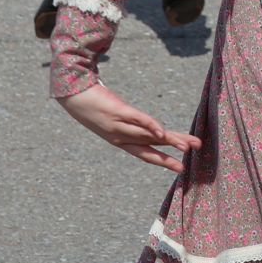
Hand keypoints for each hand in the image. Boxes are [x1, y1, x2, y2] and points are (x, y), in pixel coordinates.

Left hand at [57, 83, 201, 172]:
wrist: (72, 94)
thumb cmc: (92, 104)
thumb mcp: (111, 116)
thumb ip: (127, 121)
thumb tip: (140, 123)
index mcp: (120, 140)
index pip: (146, 153)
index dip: (163, 161)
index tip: (181, 168)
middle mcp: (120, 136)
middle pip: (151, 147)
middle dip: (171, 156)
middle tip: (189, 162)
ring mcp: (119, 124)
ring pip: (148, 136)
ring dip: (170, 141)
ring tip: (188, 146)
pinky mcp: (118, 110)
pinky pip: (138, 120)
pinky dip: (151, 126)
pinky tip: (162, 132)